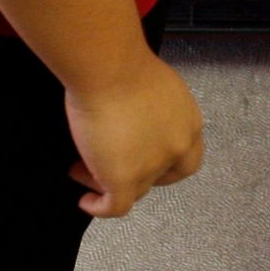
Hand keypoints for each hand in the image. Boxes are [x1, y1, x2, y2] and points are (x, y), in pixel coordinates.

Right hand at [64, 52, 203, 217]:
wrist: (107, 67)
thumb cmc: (122, 63)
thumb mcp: (151, 85)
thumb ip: (151, 108)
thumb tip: (132, 115)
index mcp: (188, 122)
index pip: (187, 157)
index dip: (166, 165)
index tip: (142, 158)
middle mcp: (177, 147)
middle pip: (160, 176)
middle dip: (136, 175)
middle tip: (110, 164)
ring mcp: (152, 165)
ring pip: (134, 191)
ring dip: (107, 182)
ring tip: (80, 168)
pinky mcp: (124, 178)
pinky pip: (115, 206)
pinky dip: (99, 207)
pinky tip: (85, 201)